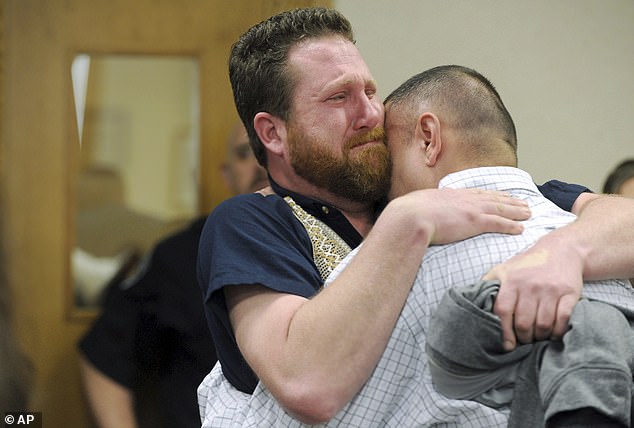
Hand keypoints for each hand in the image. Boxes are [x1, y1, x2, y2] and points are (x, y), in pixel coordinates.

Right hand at [398, 188, 530, 244]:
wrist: (410, 217)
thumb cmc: (409, 214)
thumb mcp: (420, 205)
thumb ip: (428, 208)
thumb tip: (422, 212)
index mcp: (453, 194)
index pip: (478, 193)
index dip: (493, 195)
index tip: (503, 195)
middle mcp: (465, 199)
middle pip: (494, 198)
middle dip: (511, 200)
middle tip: (524, 203)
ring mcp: (471, 209)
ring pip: (501, 209)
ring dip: (517, 211)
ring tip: (529, 213)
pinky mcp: (475, 222)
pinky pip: (499, 223)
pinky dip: (512, 225)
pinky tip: (521, 228)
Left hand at [483, 232, 582, 350]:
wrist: (561, 250)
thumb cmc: (528, 264)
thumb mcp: (505, 268)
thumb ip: (489, 284)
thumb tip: (474, 302)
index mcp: (512, 280)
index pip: (503, 310)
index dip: (503, 330)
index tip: (507, 344)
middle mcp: (530, 285)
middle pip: (524, 322)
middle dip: (523, 337)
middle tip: (523, 340)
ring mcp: (550, 289)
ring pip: (543, 324)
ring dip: (539, 337)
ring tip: (537, 337)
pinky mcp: (569, 293)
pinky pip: (562, 319)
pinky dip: (557, 331)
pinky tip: (553, 334)